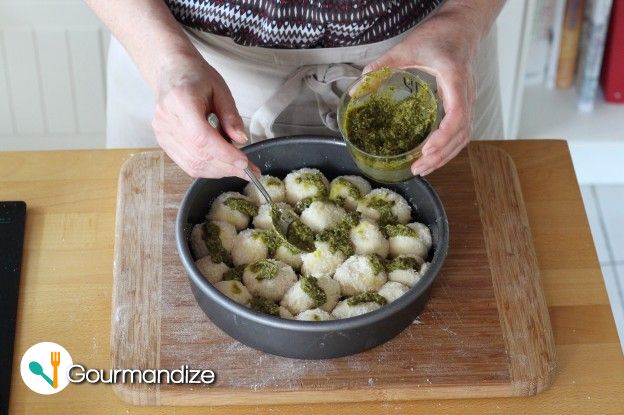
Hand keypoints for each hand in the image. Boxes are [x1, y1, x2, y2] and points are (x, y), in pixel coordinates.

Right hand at [152, 52, 259, 179]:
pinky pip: (186, 164)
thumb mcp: (220, 89)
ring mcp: (162, 132)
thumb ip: (231, 115)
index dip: (224, 153)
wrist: (171, 71)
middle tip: (248, 170)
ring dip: (218, 171)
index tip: (244, 162)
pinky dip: (207, 169)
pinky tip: (221, 164)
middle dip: (227, 166)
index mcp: (181, 100)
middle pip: (199, 155)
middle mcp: (167, 119)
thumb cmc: (195, 77)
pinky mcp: (163, 141)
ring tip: (237, 168)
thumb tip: (240, 140)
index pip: (202, 137)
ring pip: (193, 164)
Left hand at [364, 5, 483, 175]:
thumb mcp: (407, 47)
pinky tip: (432, 154)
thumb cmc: (440, 34)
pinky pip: (462, 130)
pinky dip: (449, 146)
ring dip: (446, 155)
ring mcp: (469, 100)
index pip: (457, 115)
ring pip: (464, 136)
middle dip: (442, 155)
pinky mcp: (465, 103)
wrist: (463, 25)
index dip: (443, 136)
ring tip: (424, 168)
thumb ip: (382, 66)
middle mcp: (467, 94)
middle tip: (419, 168)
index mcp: (455, 79)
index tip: (426, 149)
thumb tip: (357, 88)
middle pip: (462, 133)